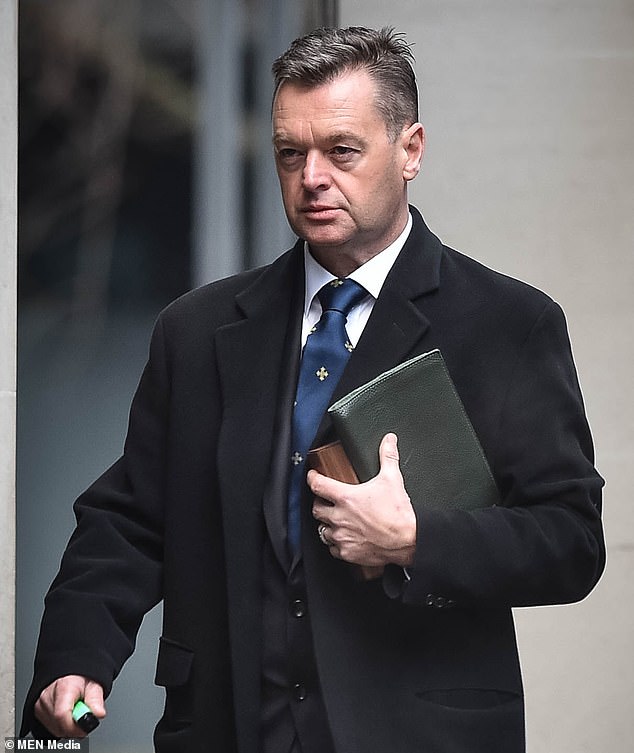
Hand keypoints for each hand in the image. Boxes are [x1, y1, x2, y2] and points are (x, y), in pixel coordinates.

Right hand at [34, 675, 105, 737]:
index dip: (75, 726)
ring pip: (56, 730)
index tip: (85, 726)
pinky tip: (67, 714)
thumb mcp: (94, 685)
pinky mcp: (37, 712)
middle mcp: (47, 696)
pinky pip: (51, 728)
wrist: (69, 673)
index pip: (62, 715)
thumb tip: (98, 714)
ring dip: (68, 727)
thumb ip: (96, 700)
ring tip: (76, 712)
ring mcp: (40, 705)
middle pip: (59, 725)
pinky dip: (61, 726)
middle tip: (84, 715)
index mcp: (63, 687)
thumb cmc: (81, 678)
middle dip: (75, 727)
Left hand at [309, 433, 416, 568]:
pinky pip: (333, 548)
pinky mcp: (348, 553)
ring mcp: (342, 537)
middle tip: (327, 500)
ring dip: (327, 524)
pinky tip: (345, 538)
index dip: (312, 478)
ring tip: (336, 520)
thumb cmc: (399, 513)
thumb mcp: (392, 479)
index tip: (312, 476)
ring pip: (323, 529)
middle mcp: (340, 518)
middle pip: (316, 508)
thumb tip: (389, 441)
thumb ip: (388, 457)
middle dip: (320, 503)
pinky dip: (336, 543)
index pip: (318, 485)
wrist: (409, 541)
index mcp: (346, 498)